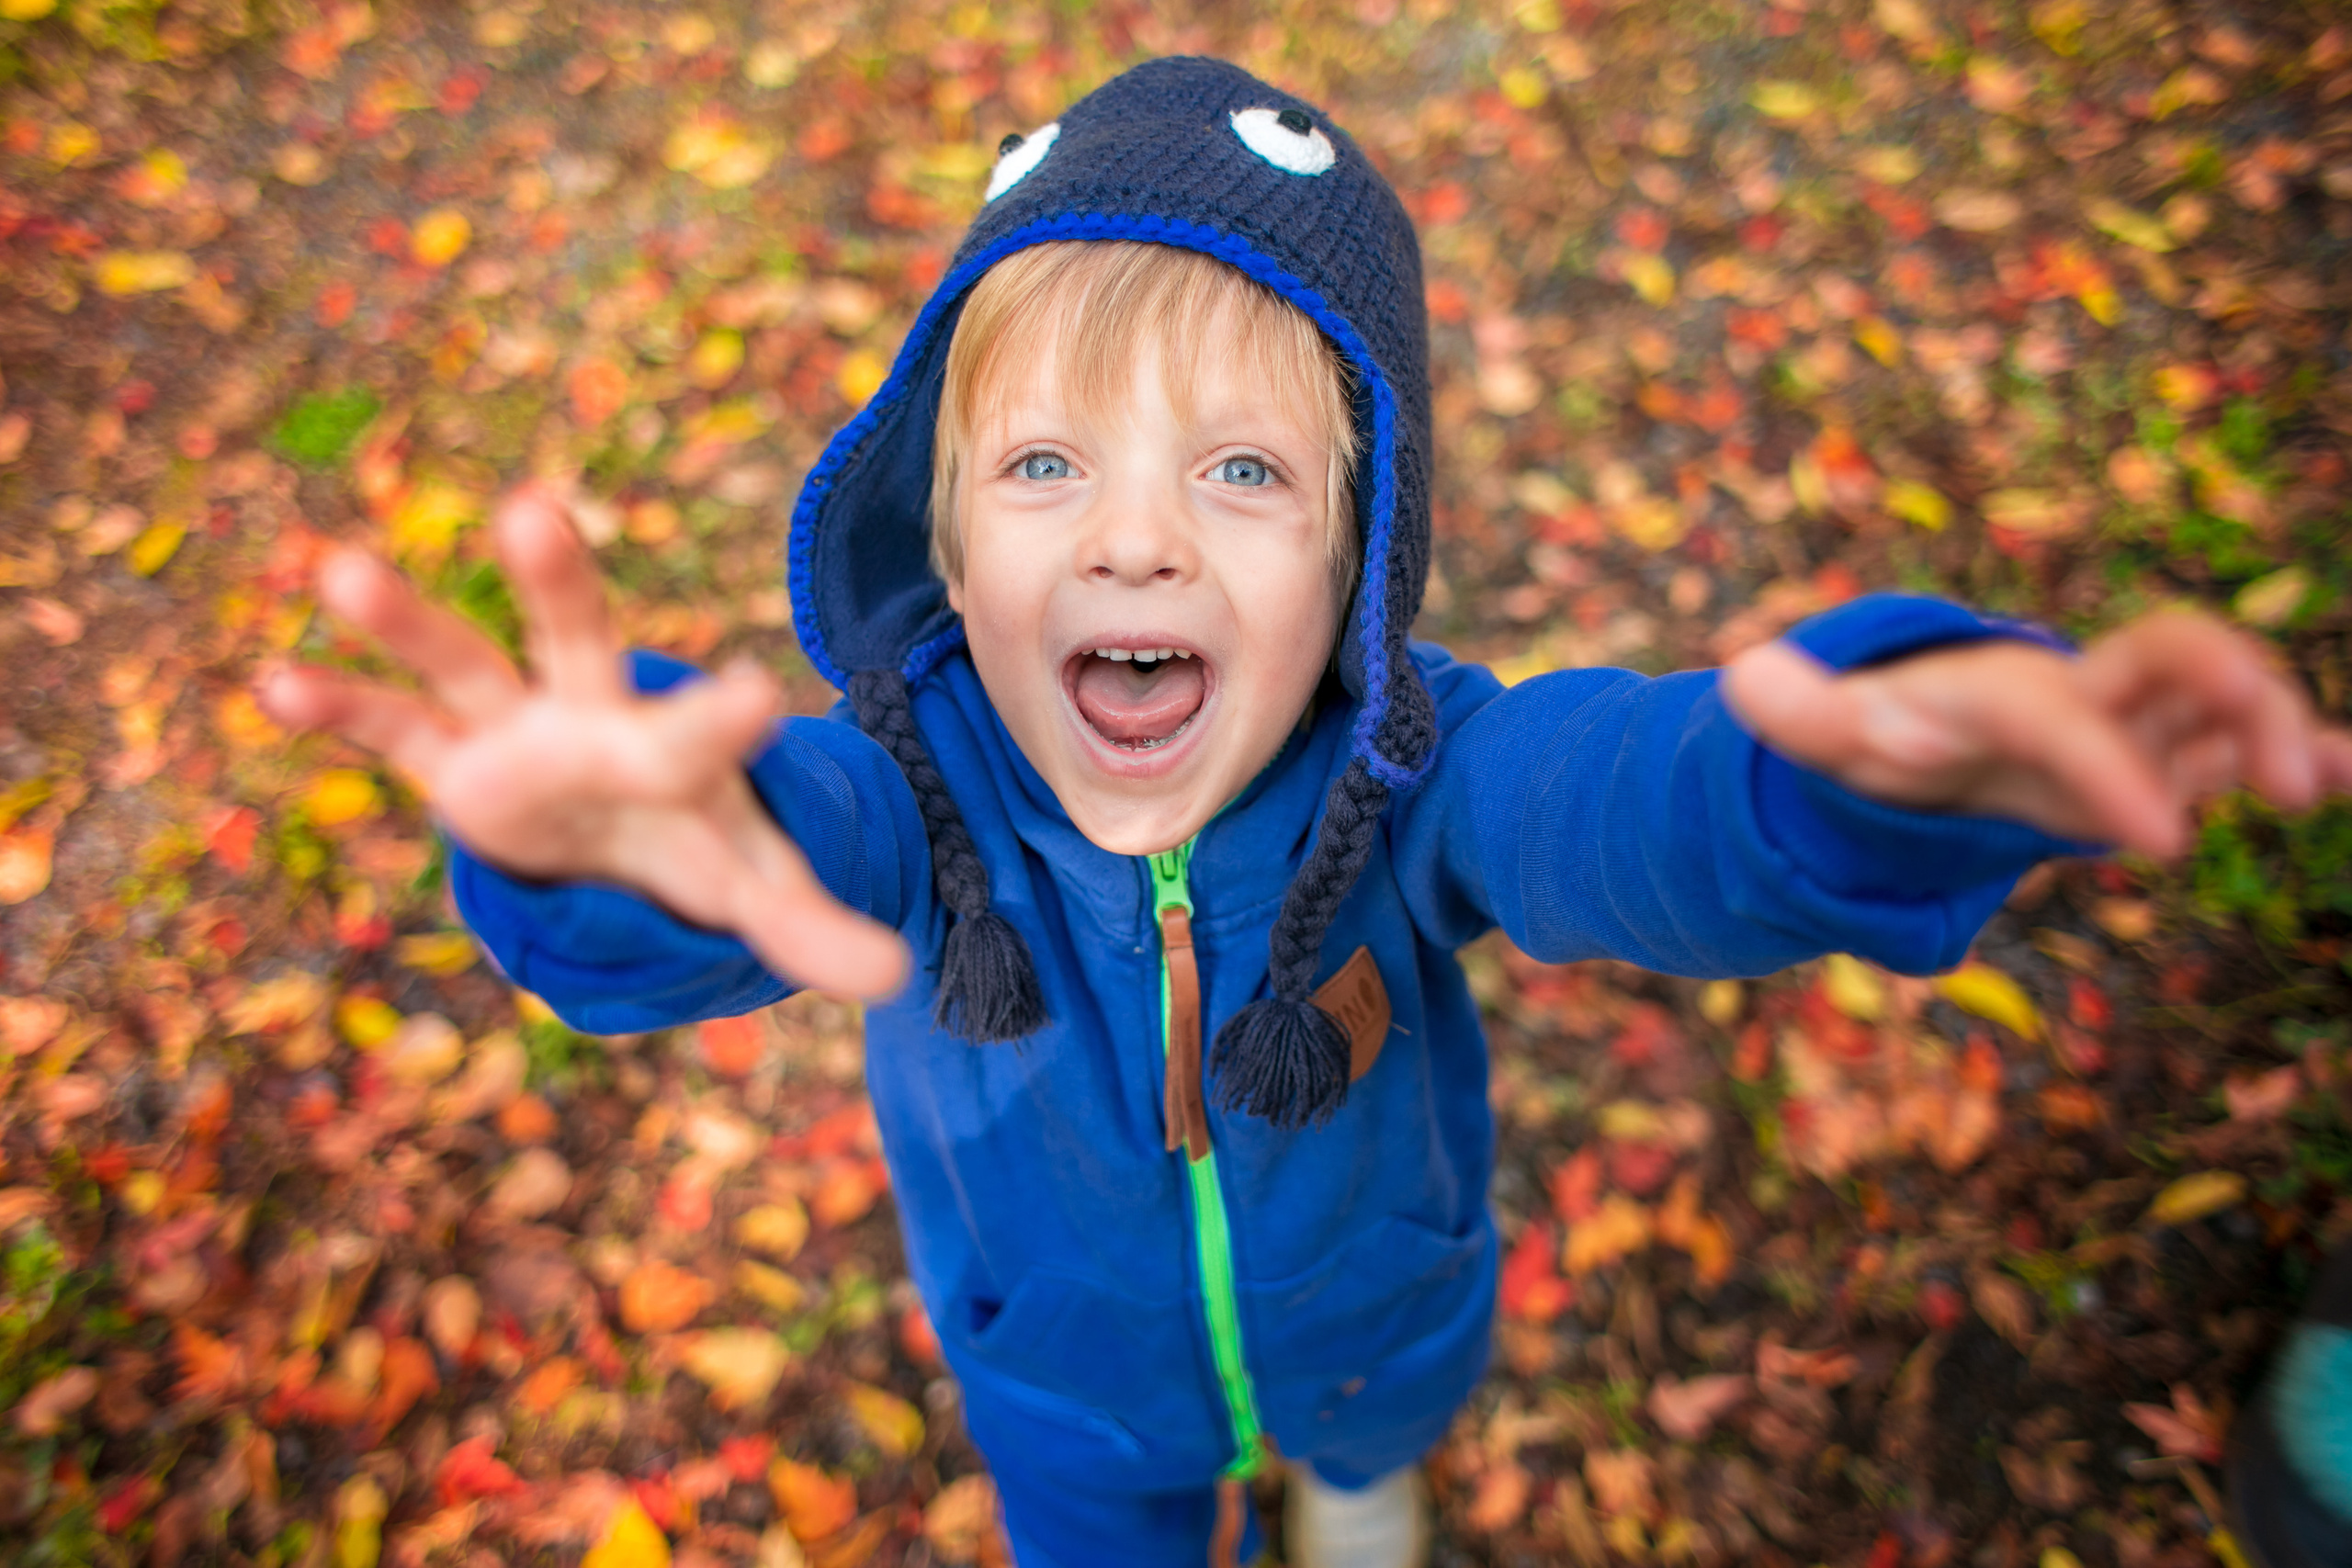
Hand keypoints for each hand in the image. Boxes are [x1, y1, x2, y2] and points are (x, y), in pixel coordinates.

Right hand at [257, 487, 909, 999]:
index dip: (724, 722)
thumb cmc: (687, 846)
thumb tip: (902, 979)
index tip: (756, 694)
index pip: (699, 734)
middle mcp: (585, 717)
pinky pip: (388, 727)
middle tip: (535, 509)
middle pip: (574, 639)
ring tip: (340, 571)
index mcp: (668, 752)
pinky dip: (338, 708)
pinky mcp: (448, 758)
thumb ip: (811, 928)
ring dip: (404, 623)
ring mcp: (510, 728)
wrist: (620, 835)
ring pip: (459, 661)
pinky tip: (274, 681)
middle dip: (557, 585)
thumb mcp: (746, 890)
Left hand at [1720, 606, 2351, 857]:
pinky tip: (2351, 771)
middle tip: (2288, 781)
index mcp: (2001, 691)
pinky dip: (2304, 749)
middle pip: (2174, 658)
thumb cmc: (1884, 736)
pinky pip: (2236, 747)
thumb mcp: (1836, 737)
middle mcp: (2079, 691)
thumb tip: (1735, 676)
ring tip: (2323, 779)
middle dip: (2236, 699)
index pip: (2062, 718)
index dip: (2106, 771)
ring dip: (2281, 727)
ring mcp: (2127, 720)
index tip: (2151, 840)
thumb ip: (1799, 714)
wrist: (1921, 732)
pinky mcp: (2158, 755)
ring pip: (2220, 702)